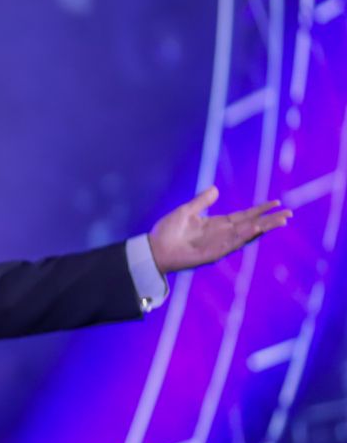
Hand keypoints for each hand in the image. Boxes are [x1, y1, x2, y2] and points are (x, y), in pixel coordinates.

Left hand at [148, 186, 291, 272]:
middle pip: (251, 225)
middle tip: (289, 213)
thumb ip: (201, 201)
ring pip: (246, 235)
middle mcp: (221, 234)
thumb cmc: (166, 232)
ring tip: (280, 221)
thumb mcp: (185, 212)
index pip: (244, 216)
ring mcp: (218, 244)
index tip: (276, 203)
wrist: (154, 249)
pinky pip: (231, 245)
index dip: (259, 210)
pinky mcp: (212, 254)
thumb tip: (215, 189)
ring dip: (263, 228)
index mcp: (216, 224)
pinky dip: (244, 237)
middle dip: (269, 220)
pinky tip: (255, 229)